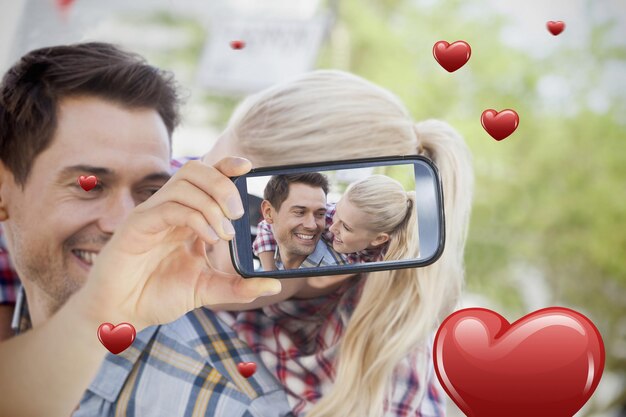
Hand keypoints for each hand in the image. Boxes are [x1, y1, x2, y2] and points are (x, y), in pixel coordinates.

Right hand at [77, 157, 281, 328]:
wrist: (123, 313)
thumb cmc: (159, 295)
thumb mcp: (208, 289)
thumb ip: (240, 286)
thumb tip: (274, 284)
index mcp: (187, 216)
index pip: (207, 176)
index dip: (226, 166)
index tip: (249, 167)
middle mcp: (170, 209)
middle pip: (196, 170)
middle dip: (223, 184)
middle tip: (237, 214)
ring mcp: (152, 215)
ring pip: (183, 183)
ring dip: (211, 203)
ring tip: (224, 233)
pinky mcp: (137, 226)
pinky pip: (169, 207)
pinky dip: (195, 218)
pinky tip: (208, 239)